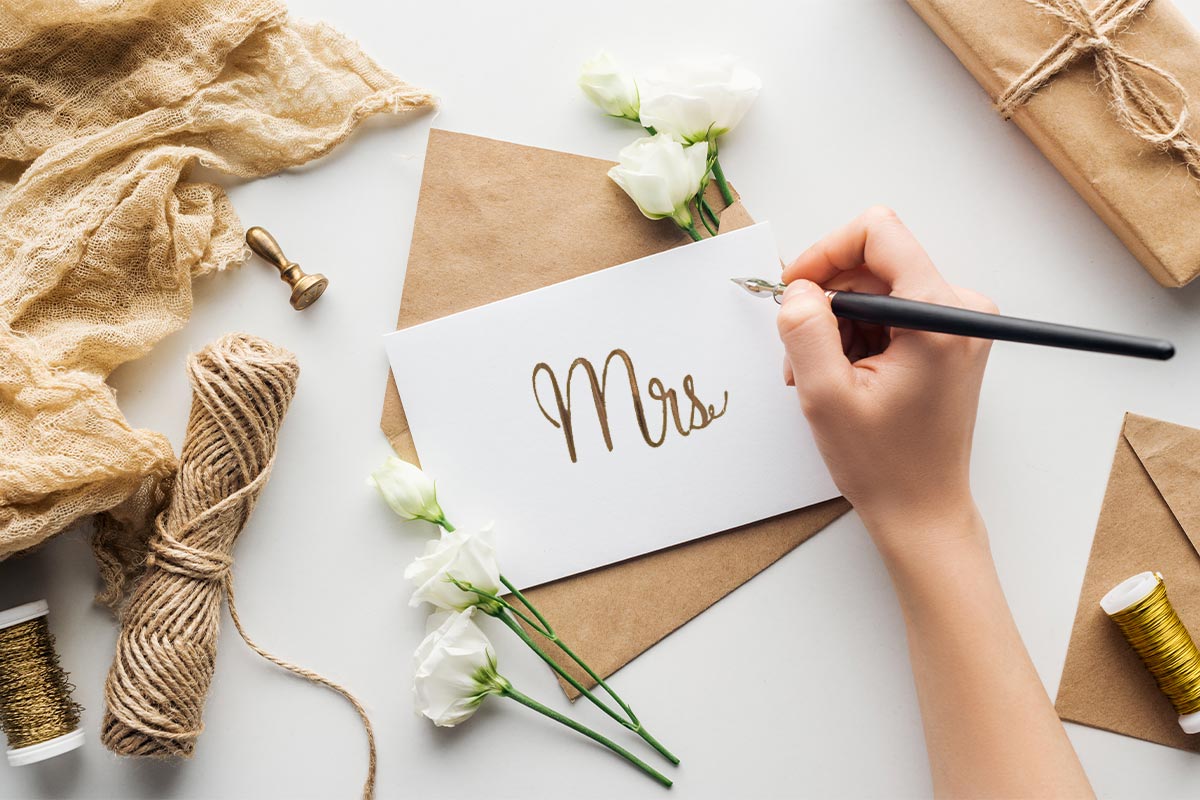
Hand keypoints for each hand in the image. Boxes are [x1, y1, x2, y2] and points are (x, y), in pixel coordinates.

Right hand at [776, 207, 994, 556]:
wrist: (922, 509)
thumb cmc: (885, 464)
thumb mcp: (825, 395)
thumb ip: (805, 330)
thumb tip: (798, 288)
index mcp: (939, 315)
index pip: (879, 232)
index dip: (826, 252)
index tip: (796, 290)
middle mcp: (960, 309)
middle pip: (873, 263)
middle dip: (826, 301)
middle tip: (800, 353)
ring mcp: (957, 323)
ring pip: (875, 288)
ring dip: (836, 325)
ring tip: (820, 375)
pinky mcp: (947, 338)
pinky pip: (887, 311)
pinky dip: (856, 336)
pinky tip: (843, 376)